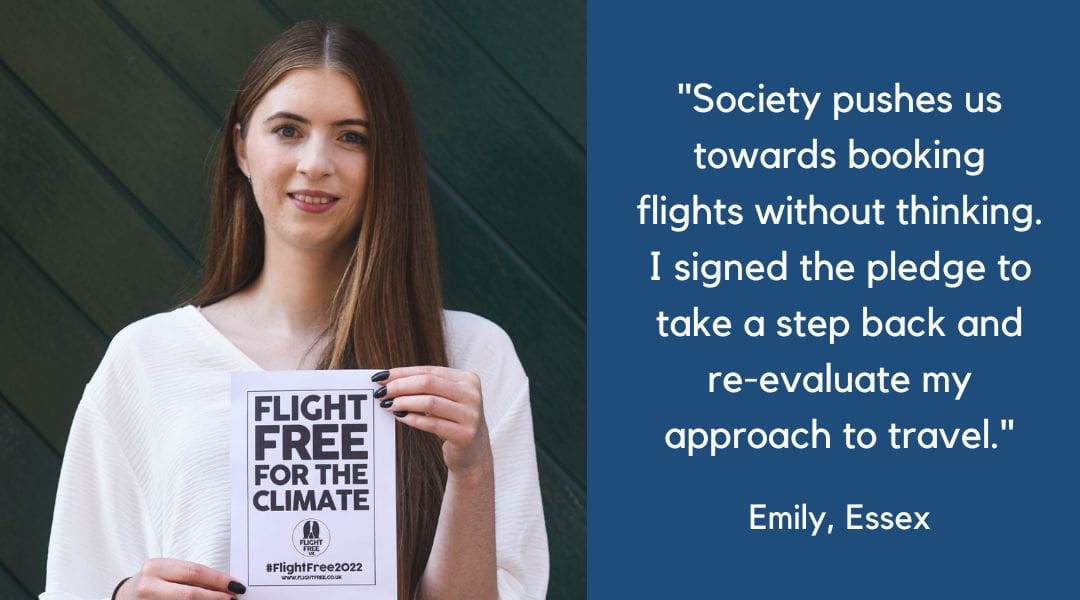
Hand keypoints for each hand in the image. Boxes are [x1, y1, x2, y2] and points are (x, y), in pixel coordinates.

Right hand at [116, 558, 244, 598]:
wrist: (127, 595)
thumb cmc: (154, 581)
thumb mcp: (169, 572)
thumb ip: (191, 577)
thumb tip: (224, 584)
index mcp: (156, 567)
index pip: (194, 572)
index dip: (217, 580)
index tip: (236, 585)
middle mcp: (148, 585)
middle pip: (189, 594)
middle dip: (214, 596)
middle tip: (232, 598)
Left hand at [375, 366, 492, 475]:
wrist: (473, 452)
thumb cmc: (452, 421)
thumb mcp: (444, 399)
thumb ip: (425, 387)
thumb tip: (388, 380)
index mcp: (468, 379)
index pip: (429, 371)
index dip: (403, 373)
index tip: (381, 377)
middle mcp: (472, 394)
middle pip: (428, 383)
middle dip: (400, 386)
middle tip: (381, 392)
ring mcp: (471, 415)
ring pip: (430, 402)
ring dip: (404, 402)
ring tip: (388, 405)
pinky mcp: (465, 434)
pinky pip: (433, 424)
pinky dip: (413, 419)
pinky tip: (400, 417)